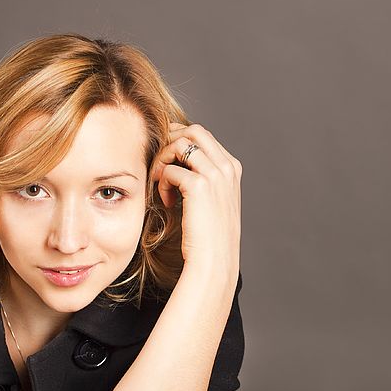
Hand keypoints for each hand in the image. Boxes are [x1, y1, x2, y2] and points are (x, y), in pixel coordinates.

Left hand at [149, 122, 241, 273]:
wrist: (215, 260)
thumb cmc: (211, 236)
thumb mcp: (214, 201)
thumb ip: (205, 178)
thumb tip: (179, 162)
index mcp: (232, 168)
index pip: (204, 136)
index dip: (180, 141)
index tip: (167, 158)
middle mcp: (226, 167)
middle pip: (193, 131)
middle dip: (170, 141)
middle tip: (159, 162)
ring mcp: (215, 174)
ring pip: (179, 145)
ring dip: (163, 160)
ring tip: (159, 182)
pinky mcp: (199, 186)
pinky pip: (170, 170)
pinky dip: (162, 182)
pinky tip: (165, 201)